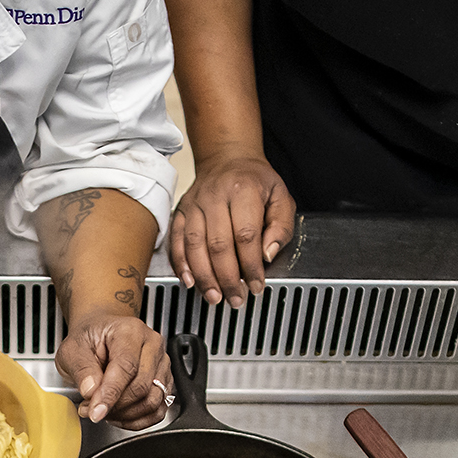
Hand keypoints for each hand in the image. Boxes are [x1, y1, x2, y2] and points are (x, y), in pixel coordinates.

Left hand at [58, 308, 170, 429]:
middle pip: (142, 387)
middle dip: (115, 406)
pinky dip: (137, 421)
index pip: (126, 367)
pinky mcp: (165, 382)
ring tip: (103, 410)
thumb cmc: (89, 339)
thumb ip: (81, 370)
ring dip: (125, 415)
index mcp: (130, 332)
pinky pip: (158, 411)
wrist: (100, 335)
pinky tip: (119, 416)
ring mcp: (161, 365)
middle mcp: (152, 346)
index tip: (96, 411)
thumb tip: (91, 392)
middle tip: (90, 409)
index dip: (111, 393)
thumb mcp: (72, 349)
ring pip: (152, 401)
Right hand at [169, 153, 295, 307]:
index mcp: (244, 190)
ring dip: (204, 276)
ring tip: (214, 297)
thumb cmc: (255, 181)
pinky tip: (189, 281)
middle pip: (218, 244)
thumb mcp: (281, 197)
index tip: (256, 285)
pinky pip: (176, 241)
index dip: (251, 265)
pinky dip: (181, 264)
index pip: (246, 235)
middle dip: (227, 278)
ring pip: (195, 246)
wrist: (227, 159)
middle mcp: (215, 196)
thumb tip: (267, 255)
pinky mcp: (180, 212)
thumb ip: (281, 227)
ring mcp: (194, 204)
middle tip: (236, 298)